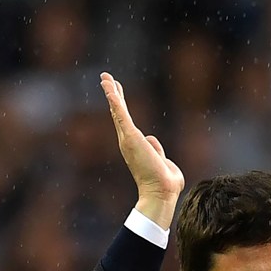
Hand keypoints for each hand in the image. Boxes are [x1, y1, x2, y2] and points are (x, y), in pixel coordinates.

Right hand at [101, 72, 184, 228]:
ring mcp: (128, 139)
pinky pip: (120, 113)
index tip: (117, 95)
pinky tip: (108, 84)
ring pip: (117, 110)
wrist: (162, 193)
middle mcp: (128, 142)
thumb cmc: (165, 184)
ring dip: (111, 92)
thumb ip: (158, 150)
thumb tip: (151, 138)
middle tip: (106, 80)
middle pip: (118, 114)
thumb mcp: (164, 163)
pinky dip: (114, 98)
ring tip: (105, 77)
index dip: (121, 108)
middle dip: (113, 95)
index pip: (127, 123)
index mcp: (136, 147)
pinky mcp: (130, 136)